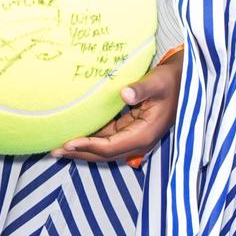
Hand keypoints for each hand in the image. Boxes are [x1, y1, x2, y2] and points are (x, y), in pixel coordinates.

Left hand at [54, 50, 183, 163]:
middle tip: (52, 151)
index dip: (88, 146)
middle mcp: (138, 141)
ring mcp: (134, 138)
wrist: (183, 82)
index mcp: (144, 134)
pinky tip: (74, 135)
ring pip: (104, 149)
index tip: (67, 143)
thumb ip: (141, 89)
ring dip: (82, 149)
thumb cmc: (170, 81)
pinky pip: (107, 140)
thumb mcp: (157, 82)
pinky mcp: (131, 131)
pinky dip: (90, 140)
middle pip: (104, 154)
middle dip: (79, 154)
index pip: (110, 147)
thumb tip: (124, 93)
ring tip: (57, 147)